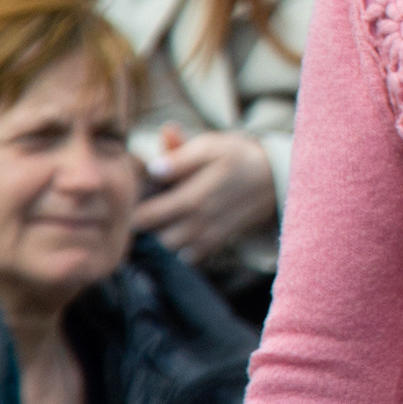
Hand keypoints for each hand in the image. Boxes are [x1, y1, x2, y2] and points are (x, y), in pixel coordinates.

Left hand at [135, 126, 276, 261]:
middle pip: (153, 236)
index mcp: (194, 197)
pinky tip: (177, 227)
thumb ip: (179, 156)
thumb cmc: (232, 157)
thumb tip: (153, 168)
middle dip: (143, 224)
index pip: (146, 216)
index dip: (131, 209)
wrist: (271, 179)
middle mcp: (200, 223)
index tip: (130, 196)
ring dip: (159, 235)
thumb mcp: (209, 146)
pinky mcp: (215, 245)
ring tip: (159, 216)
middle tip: (142, 205)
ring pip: (169, 248)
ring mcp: (208, 237)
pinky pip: (187, 256)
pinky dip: (178, 247)